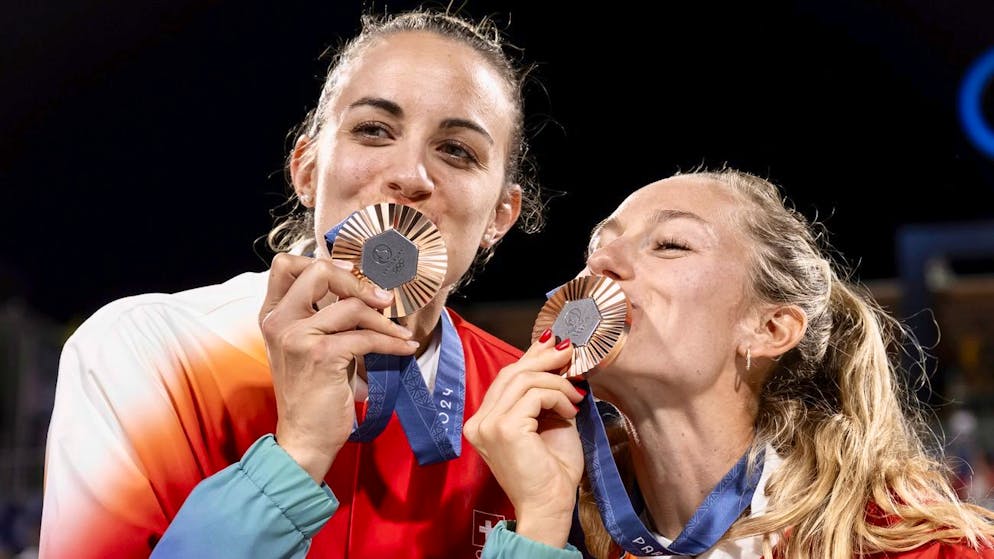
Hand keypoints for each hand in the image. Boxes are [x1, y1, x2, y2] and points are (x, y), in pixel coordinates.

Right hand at [258, 253, 417, 482]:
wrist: (305, 437)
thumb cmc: (314, 392)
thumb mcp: (309, 346)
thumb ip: (322, 315)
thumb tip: (363, 286)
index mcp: (272, 315)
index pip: (285, 265)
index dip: (323, 262)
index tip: (352, 273)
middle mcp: (279, 321)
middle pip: (318, 270)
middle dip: (357, 280)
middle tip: (382, 299)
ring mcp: (297, 336)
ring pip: (351, 304)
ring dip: (383, 318)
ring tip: (399, 331)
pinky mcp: (321, 354)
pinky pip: (366, 336)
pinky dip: (392, 341)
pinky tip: (405, 347)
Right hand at [464, 332, 585, 547]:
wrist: (549, 508)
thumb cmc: (550, 471)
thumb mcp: (547, 421)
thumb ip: (542, 393)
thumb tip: (555, 354)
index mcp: (483, 421)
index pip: (505, 378)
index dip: (530, 357)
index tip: (554, 344)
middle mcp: (478, 421)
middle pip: (511, 373)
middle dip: (543, 358)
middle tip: (569, 351)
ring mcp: (488, 425)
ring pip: (524, 380)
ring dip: (556, 382)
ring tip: (575, 395)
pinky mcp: (504, 428)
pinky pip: (535, 395)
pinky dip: (557, 396)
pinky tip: (571, 410)